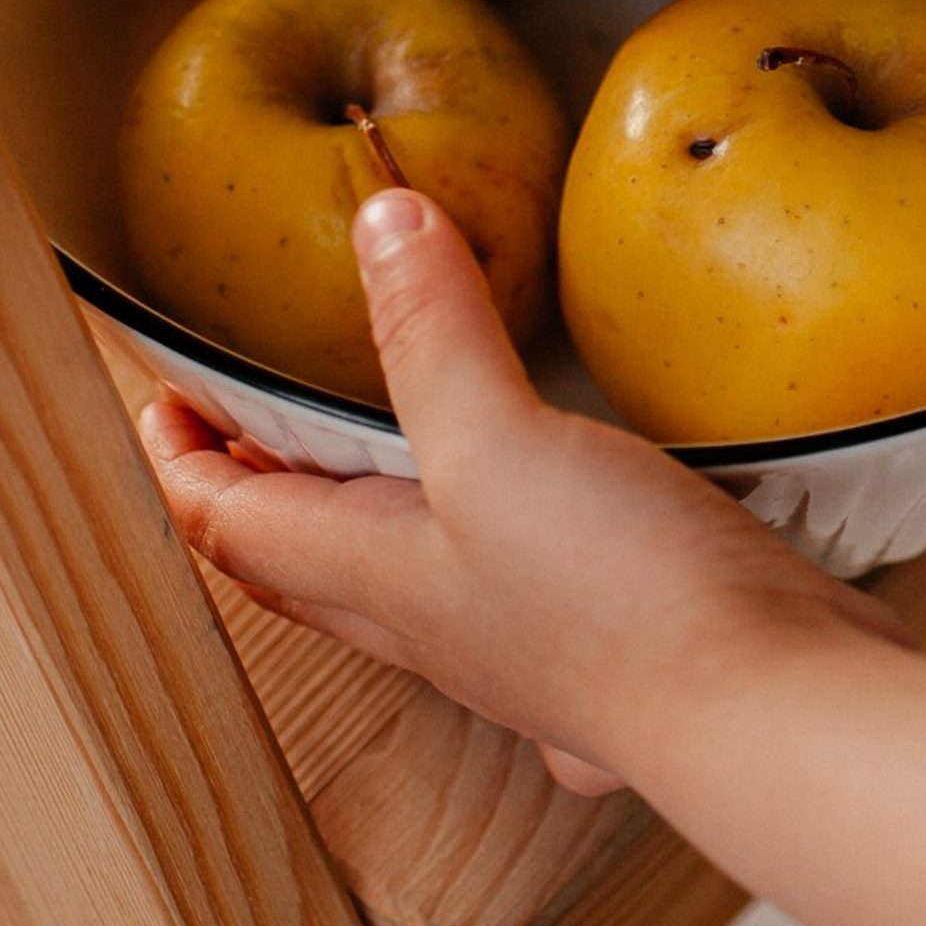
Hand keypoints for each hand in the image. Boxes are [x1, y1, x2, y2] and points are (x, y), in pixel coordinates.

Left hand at [141, 189, 903, 795]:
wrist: (763, 705)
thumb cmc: (616, 600)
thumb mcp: (499, 442)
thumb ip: (434, 334)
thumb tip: (378, 221)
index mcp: (381, 577)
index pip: (233, 525)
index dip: (183, 462)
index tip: (162, 399)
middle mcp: (437, 620)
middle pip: (306, 563)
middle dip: (260, 495)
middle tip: (250, 422)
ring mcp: (524, 640)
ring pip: (409, 582)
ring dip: (373, 519)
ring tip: (384, 445)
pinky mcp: (610, 634)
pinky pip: (520, 593)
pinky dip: (501, 550)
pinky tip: (552, 517)